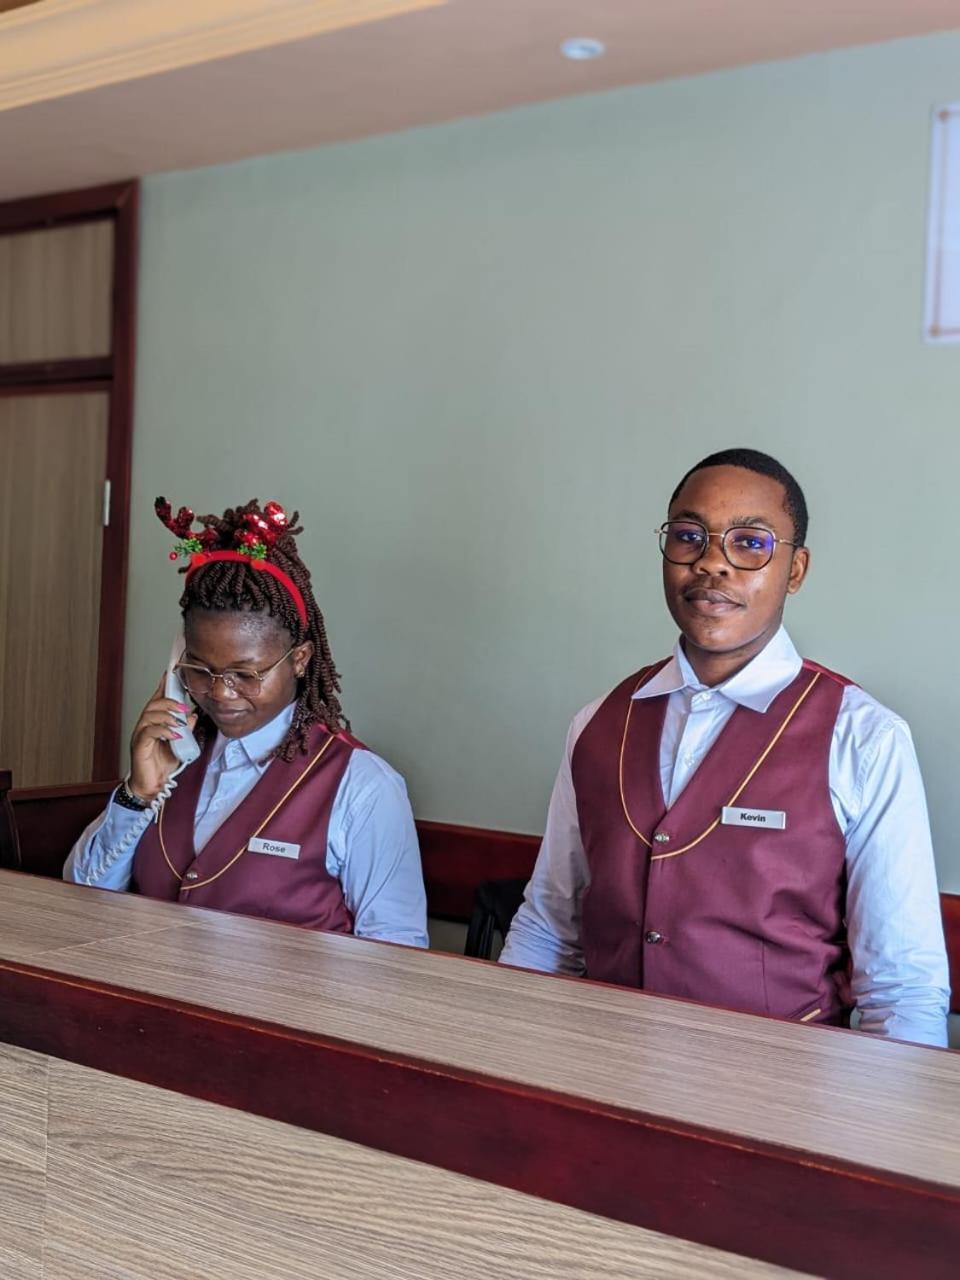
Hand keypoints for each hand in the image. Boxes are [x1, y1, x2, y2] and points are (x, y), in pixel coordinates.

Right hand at [127, 679, 197, 802]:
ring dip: (167, 715)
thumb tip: (193, 716)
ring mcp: (140, 735)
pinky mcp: (139, 746)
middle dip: (169, 701)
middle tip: (184, 707)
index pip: (157, 699)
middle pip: (152, 704)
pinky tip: (174, 734)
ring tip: (180, 721)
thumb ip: (187, 730)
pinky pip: (148, 733)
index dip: (163, 685)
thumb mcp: (180, 744)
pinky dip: (163, 731)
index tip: (170, 673)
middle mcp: (145, 725)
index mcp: (154, 722)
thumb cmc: (162, 764)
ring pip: (149, 715)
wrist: (153, 785)